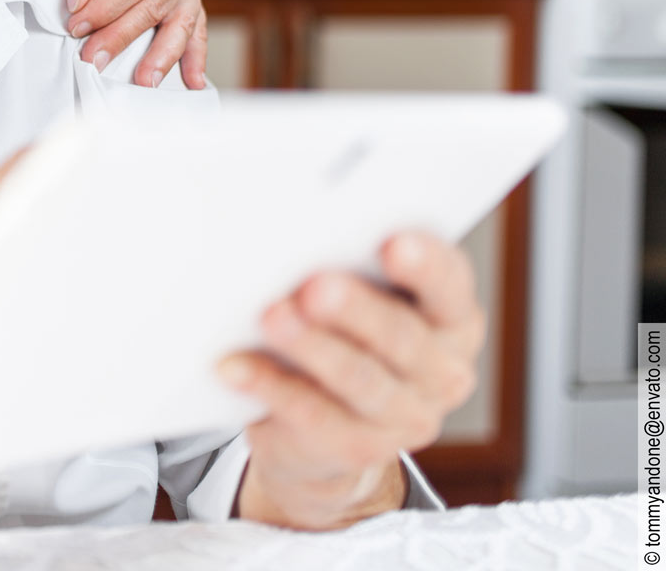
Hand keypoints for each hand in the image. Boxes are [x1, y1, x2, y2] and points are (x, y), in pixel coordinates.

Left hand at [58, 0, 208, 89]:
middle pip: (154, 4)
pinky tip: (193, 80)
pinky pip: (193, 21)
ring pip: (177, 18)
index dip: (105, 9)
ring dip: (161, 54)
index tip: (76, 27)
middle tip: (93, 59)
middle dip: (122, 35)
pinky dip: (193, 51)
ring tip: (144, 81)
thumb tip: (78, 3)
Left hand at [220, 232, 483, 528]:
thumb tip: (292, 239)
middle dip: (356, 309)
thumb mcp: (357, 295)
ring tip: (271, 317)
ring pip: (360, 379)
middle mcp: (443, 370)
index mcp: (451, 317)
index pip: (448, 285)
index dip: (425, 265)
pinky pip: (312, 415)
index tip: (392, 243)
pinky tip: (234, 366)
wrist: (323, 429)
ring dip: (312, 347)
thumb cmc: (341, 331)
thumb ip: (344, 265)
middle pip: (402, 336)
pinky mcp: (359, 448)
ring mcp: (407, 417)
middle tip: (314, 287)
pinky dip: (269, 386)